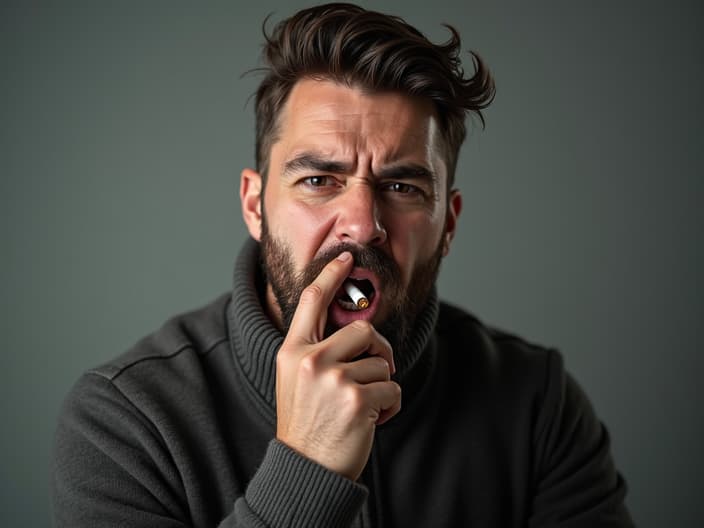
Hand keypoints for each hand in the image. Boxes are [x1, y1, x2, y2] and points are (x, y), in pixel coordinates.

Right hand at [275, 251, 401, 480]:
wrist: (305, 469)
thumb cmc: (306, 423)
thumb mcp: (295, 379)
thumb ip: (316, 350)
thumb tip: (354, 328)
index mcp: (292, 352)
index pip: (313, 301)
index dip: (331, 275)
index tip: (346, 259)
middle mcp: (311, 360)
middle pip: (364, 331)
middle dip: (378, 352)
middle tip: (373, 375)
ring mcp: (333, 379)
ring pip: (382, 363)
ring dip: (382, 387)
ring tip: (361, 408)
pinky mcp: (357, 400)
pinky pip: (394, 389)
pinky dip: (390, 407)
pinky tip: (371, 421)